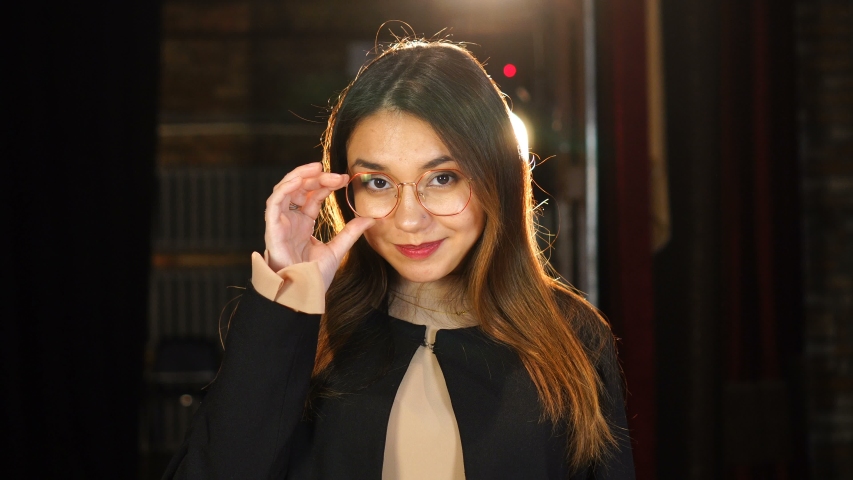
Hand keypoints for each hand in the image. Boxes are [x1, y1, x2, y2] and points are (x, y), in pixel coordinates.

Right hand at [264, 162, 374, 290]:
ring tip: (316, 168)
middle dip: (316, 177)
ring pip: (285, 190)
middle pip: (300, 189)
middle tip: (336, 175)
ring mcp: (281, 224)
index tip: (344, 179)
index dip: (326, 184)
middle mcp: (291, 221)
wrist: (302, 293)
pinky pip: (274, 203)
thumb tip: (371, 219)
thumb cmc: (313, 276)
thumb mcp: (337, 250)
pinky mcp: (273, 229)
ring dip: (299, 176)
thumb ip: (351, 233)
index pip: (313, 196)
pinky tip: (298, 181)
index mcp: (303, 224)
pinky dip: (284, 189)